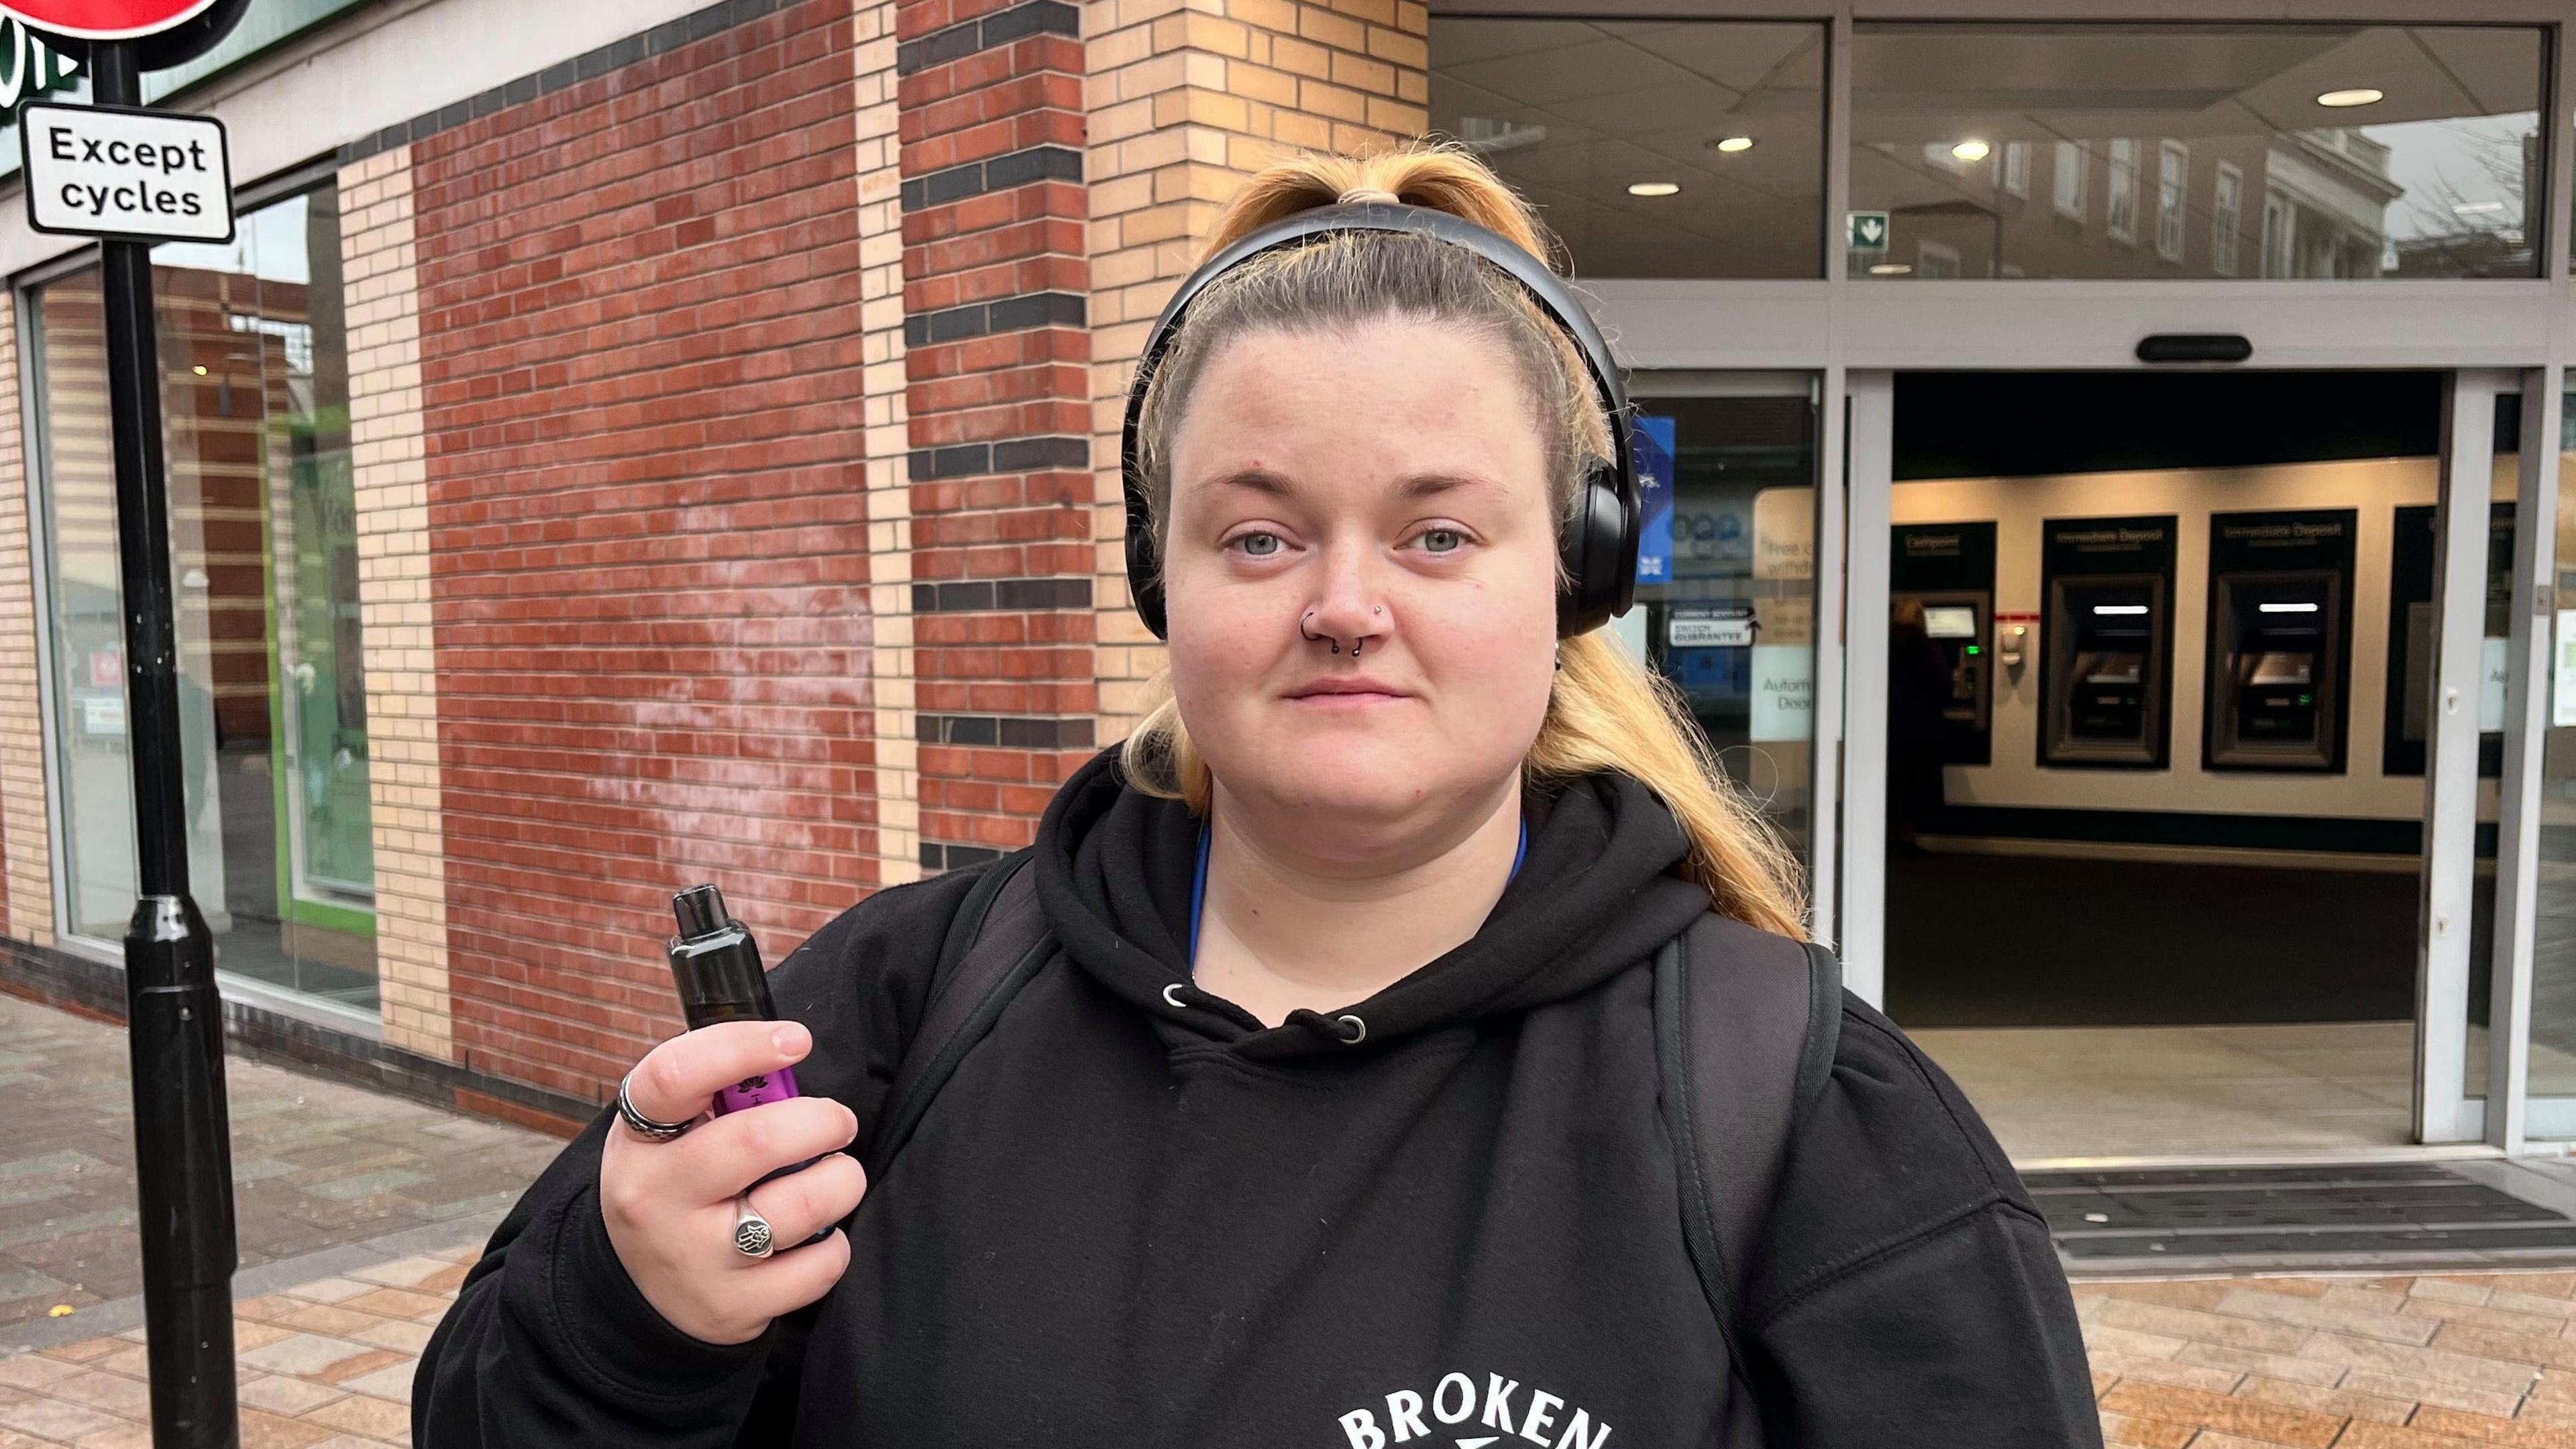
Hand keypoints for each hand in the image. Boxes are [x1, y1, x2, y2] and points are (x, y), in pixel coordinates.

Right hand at [599, 1022, 866, 1344]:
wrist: (637, 1293)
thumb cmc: (676, 1186)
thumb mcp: (668, 1133)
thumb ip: (719, 1092)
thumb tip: (790, 1051)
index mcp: (639, 1139)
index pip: (676, 1075)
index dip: (741, 1047)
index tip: (795, 1040)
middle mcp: (654, 1199)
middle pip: (757, 1141)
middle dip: (823, 1121)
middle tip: (838, 1123)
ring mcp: (692, 1258)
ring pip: (802, 1205)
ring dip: (842, 1180)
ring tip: (836, 1176)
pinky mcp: (730, 1307)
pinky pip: (819, 1265)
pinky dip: (835, 1244)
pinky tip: (817, 1236)